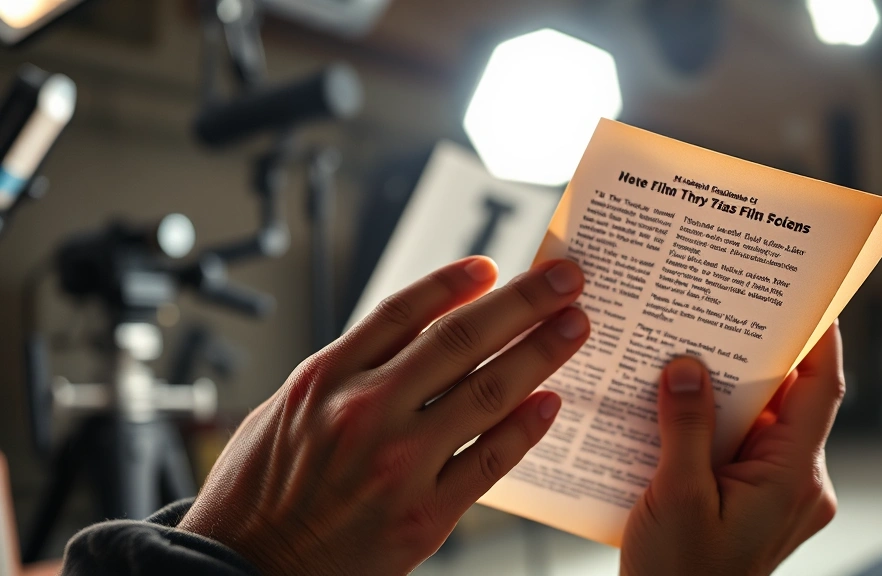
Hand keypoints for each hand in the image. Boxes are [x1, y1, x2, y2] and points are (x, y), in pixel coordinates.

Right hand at [178, 257, 589, 575]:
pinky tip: (552, 403)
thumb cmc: (261, 488)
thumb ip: (350, 366)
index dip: (455, 281)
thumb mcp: (288, 406)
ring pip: (486, 393)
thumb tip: (418, 329)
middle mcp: (364, 411)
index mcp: (328, 377)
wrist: (244, 568)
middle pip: (460, 339)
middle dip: (522, 302)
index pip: (404, 311)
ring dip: (539, 353)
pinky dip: (525, 428)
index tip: (493, 266)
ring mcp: (397, 465)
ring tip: (575, 326)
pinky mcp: (421, 517)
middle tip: (565, 276)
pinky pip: (488, 461)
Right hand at [621, 322, 844, 574]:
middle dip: (757, 360)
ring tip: (694, 353)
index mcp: (792, 480)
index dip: (820, 341)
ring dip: (732, 392)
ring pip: (765, 424)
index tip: (808, 298)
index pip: (820, 392)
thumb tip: (688, 365)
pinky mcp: (760, 501)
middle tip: (724, 314)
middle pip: (791, 403)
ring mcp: (782, 495)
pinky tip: (683, 406)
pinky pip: (747, 446)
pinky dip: (721, 422)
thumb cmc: (677, 571)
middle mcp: (799, 484)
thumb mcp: (675, 494)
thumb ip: (685, 426)